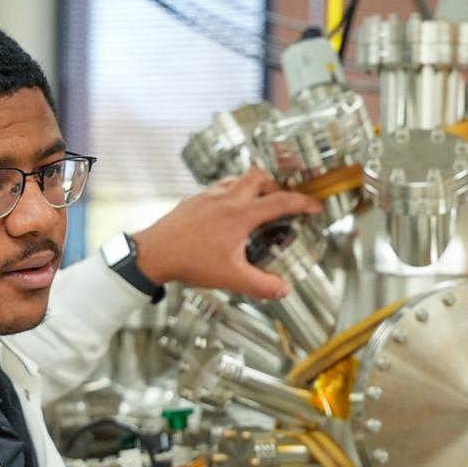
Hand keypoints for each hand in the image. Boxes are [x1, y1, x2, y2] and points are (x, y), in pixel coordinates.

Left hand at [132, 169, 321, 299]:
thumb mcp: (232, 277)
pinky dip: (231, 194)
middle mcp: (226, 199)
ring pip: (237, 178)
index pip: (280, 201)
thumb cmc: (190, 262)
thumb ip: (262, 285)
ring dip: (251, 187)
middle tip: (279, 202)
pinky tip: (227, 214)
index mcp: (240, 215)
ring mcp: (207, 196)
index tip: (314, 206)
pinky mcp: (193, 200)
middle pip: (258, 176)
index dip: (302, 203)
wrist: (153, 254)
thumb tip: (283, 290)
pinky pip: (218, 188)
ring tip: (255, 207)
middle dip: (274, 185)